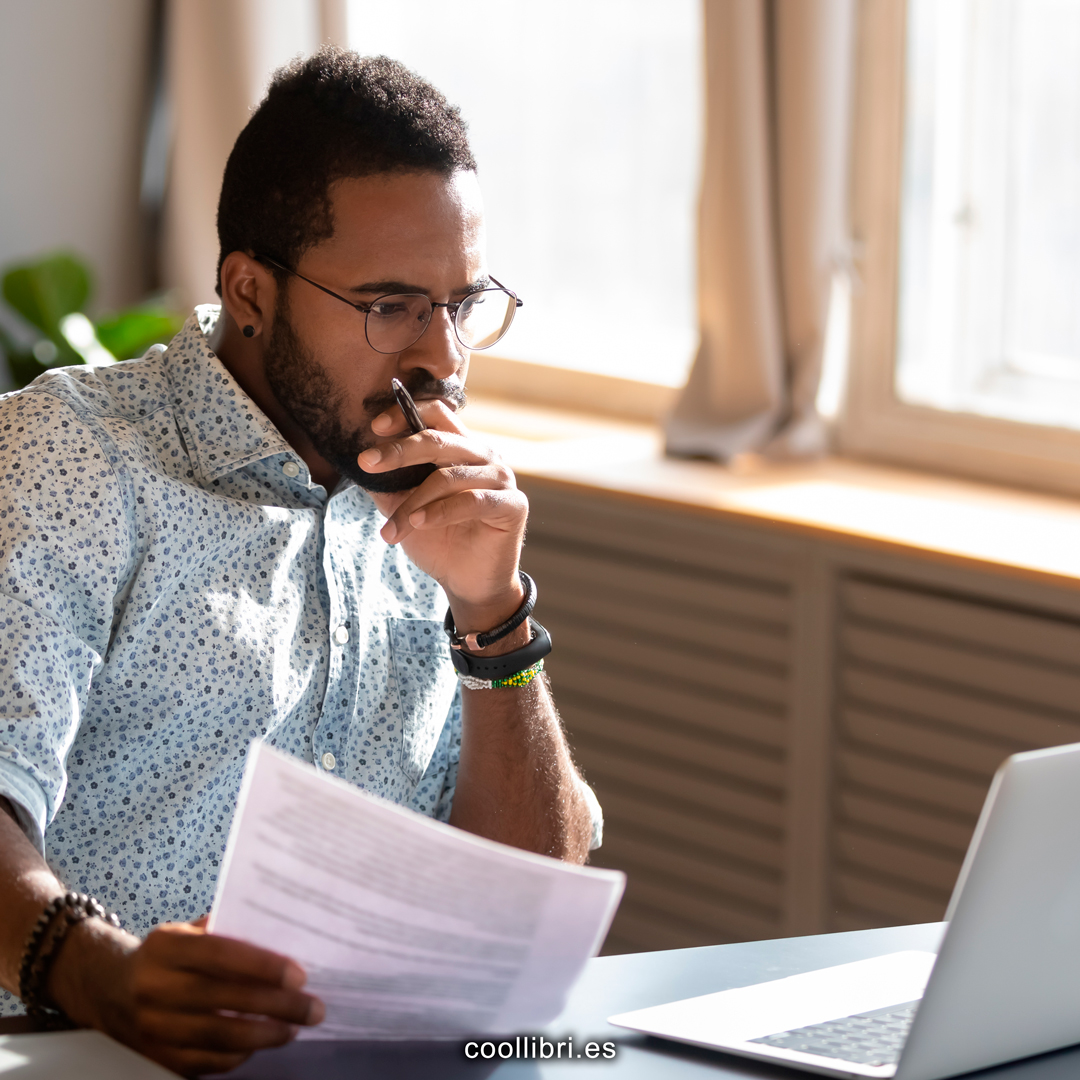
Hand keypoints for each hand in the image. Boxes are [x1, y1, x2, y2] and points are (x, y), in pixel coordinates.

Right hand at [50, 915, 323, 1076]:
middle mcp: (155, 988)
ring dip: (263, 1036)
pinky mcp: (155, 1057)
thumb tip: (281, 935)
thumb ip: (225, 931)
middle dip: (276, 1006)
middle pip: (223, 1000)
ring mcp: (152, 1027)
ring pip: (216, 1038)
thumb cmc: (164, 954)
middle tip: (313, 1008)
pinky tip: (261, 1046)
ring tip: (294, 1029)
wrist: (106, 987)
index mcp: (166, 948)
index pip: (221, 955)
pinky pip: (203, 1063)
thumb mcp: (186, 931)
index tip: (299, 975)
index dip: (262, 966)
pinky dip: (237, 1057)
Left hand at [360, 398, 527, 631]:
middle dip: (399, 451)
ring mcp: (500, 478)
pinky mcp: (512, 504)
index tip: (375, 427)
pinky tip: (418, 523)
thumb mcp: (403, 507)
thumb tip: (359, 461)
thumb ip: (387, 483)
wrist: (466, 582)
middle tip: (366, 463)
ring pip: (448, 476)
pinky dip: (439, 512)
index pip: (437, 413)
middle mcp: (483, 456)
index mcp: (460, 448)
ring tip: (391, 529)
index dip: (406, 412)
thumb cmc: (438, 540)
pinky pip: (471, 501)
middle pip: (438, 439)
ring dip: (413, 502)